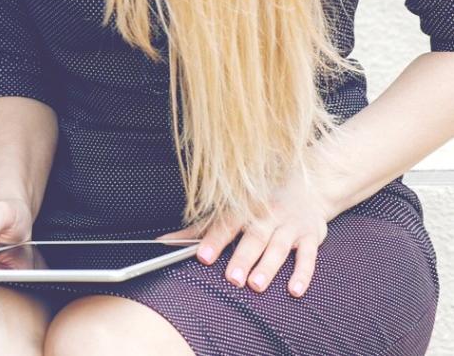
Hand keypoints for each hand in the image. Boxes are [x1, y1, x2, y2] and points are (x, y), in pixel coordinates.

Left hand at [159, 172, 333, 297]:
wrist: (309, 185)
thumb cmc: (262, 202)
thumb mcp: (233, 209)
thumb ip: (202, 228)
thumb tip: (165, 241)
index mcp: (244, 207)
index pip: (226, 225)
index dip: (214, 240)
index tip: (202, 256)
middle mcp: (267, 214)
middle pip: (253, 237)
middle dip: (242, 258)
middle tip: (232, 278)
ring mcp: (290, 224)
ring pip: (278, 247)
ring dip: (268, 267)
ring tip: (256, 285)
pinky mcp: (311, 236)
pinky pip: (308, 256)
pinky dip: (302, 273)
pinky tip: (294, 290)